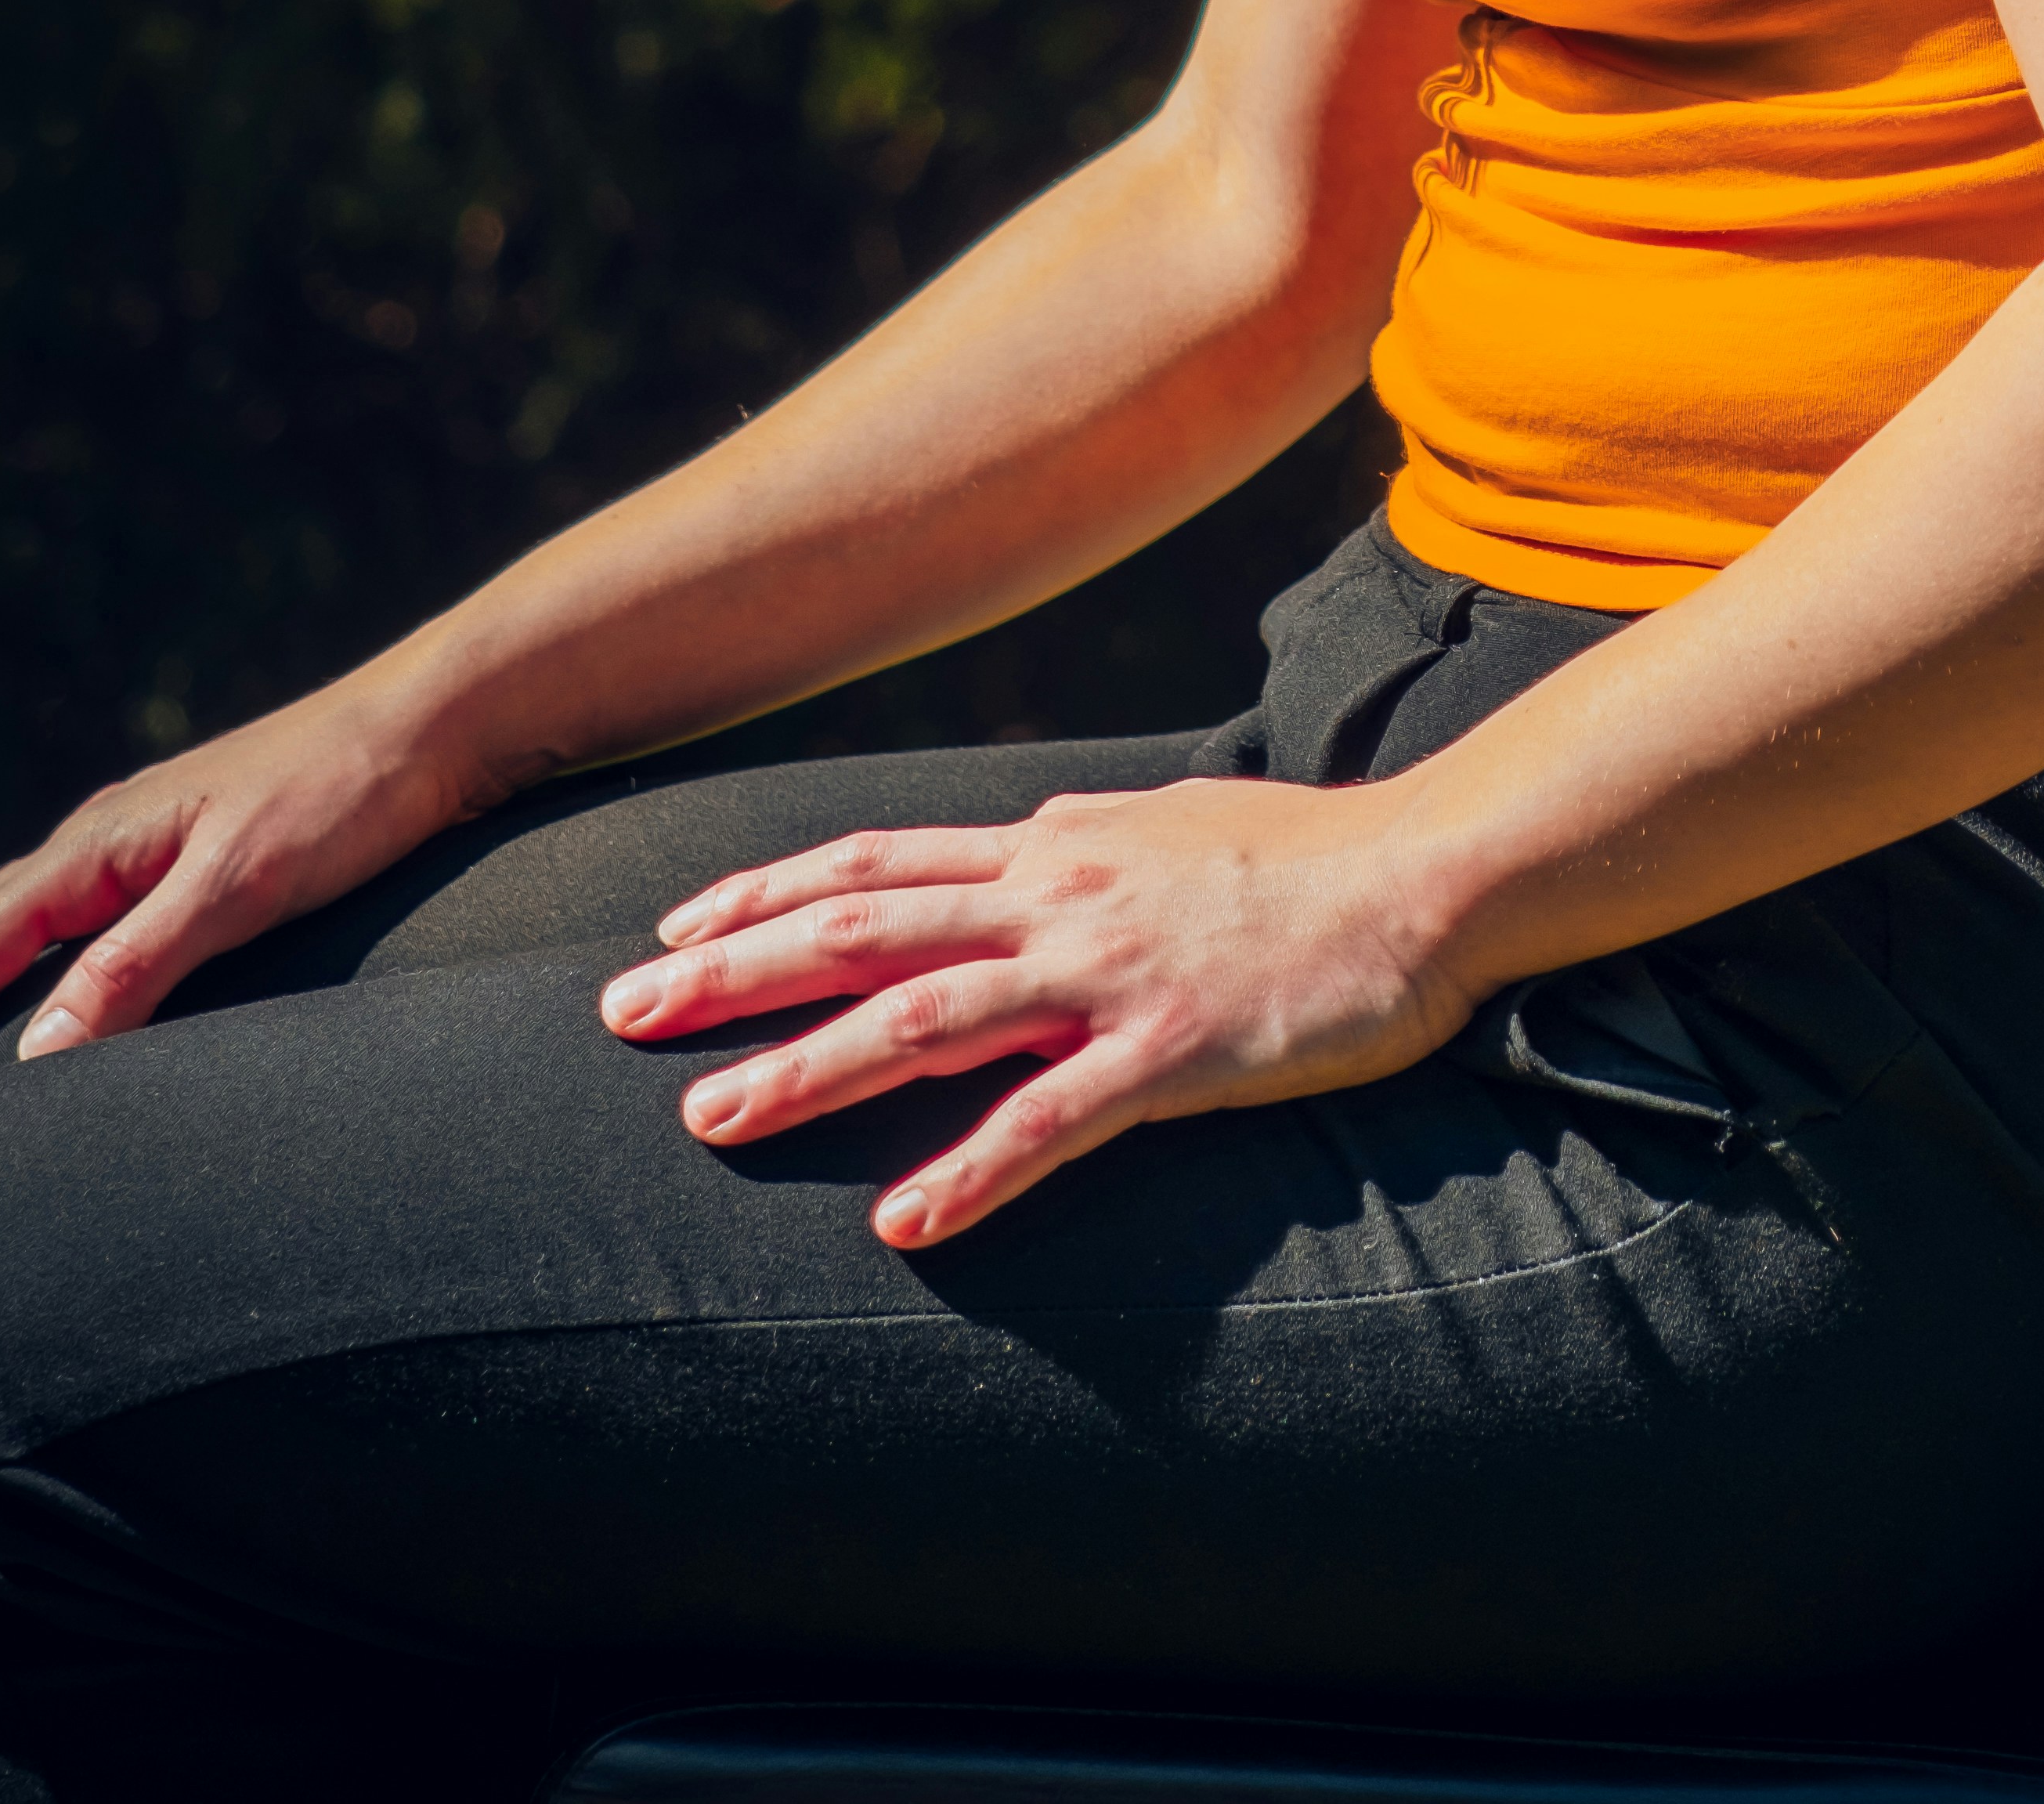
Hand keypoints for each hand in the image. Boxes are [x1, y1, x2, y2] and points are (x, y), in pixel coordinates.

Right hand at [0, 682, 454, 1135]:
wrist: (435, 724)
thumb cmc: (348, 793)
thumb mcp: (241, 885)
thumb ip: (138, 965)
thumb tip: (36, 1058)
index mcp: (94, 847)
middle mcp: (100, 845)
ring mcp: (140, 852)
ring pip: (10, 936)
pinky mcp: (186, 865)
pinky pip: (70, 934)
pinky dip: (25, 990)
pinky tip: (49, 1036)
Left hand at [598, 771, 1467, 1246]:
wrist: (1422, 872)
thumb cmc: (1303, 857)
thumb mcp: (1164, 823)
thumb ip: (1082, 845)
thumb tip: (1024, 848)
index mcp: (1052, 844)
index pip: (874, 858)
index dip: (763, 891)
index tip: (672, 925)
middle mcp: (1057, 894)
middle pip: (862, 926)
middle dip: (732, 970)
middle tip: (622, 1013)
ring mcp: (1108, 971)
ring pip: (925, 1016)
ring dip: (808, 1068)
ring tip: (709, 1120)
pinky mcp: (1172, 1051)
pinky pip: (1053, 1117)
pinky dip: (972, 1169)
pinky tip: (905, 1221)